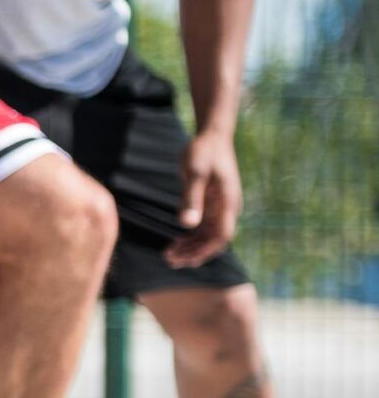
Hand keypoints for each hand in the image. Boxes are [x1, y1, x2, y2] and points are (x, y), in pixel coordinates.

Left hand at [167, 131, 242, 266]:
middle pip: (214, 240)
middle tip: (170, 261)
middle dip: (194, 253)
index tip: (186, 259)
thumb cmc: (203, 152)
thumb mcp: (194, 173)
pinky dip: (190, 237)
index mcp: (228, 203)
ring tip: (169, 255)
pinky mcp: (211, 204)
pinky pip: (203, 227)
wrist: (211, 136)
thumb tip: (188, 225)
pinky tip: (175, 243)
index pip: (221, 236)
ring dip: (191, 248)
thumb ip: (191, 198)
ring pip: (207, 236)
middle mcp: (227, 209)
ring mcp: (220, 207)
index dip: (204, 251)